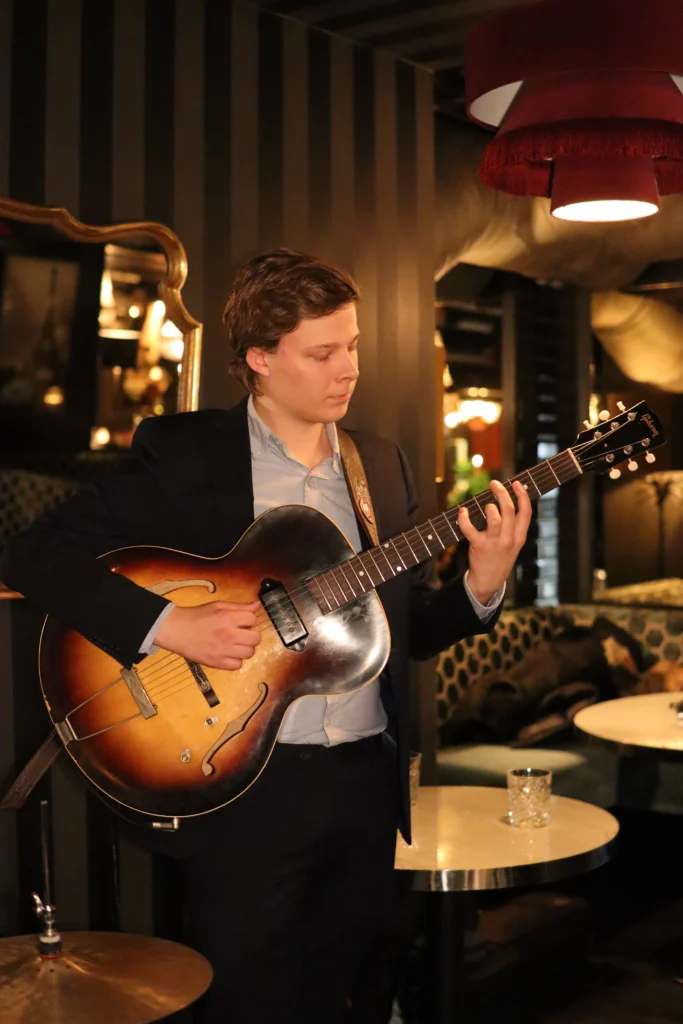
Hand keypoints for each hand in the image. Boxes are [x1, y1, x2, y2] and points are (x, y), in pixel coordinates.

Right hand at [153, 600, 261, 670]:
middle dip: (250, 635)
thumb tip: (258, 605)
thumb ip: (240, 607)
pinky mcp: (217, 663)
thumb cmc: (197, 616)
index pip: (253, 619)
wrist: (177, 630)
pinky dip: (235, 660)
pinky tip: (228, 653)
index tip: (241, 622)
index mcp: (228, 618)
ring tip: (235, 644)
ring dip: (245, 648)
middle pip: (256, 638)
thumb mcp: (218, 606)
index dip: (248, 620)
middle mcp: (228, 634)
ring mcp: (223, 650)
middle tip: (241, 634)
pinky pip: (238, 665)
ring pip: (250, 653)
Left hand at [457, 479, 531, 604]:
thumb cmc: (501, 557)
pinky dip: (464, 518)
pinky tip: (462, 512)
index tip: (516, 483)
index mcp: (520, 537)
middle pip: (508, 510)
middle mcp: (509, 539)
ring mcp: (494, 543)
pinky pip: (470, 529)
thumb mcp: (514, 544)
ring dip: (488, 507)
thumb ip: (514, 526)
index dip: (522, 495)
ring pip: (493, 517)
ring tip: (485, 505)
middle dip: (502, 493)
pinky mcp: (479, 546)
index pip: (526, 512)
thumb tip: (508, 501)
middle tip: (494, 483)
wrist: (488, 581)